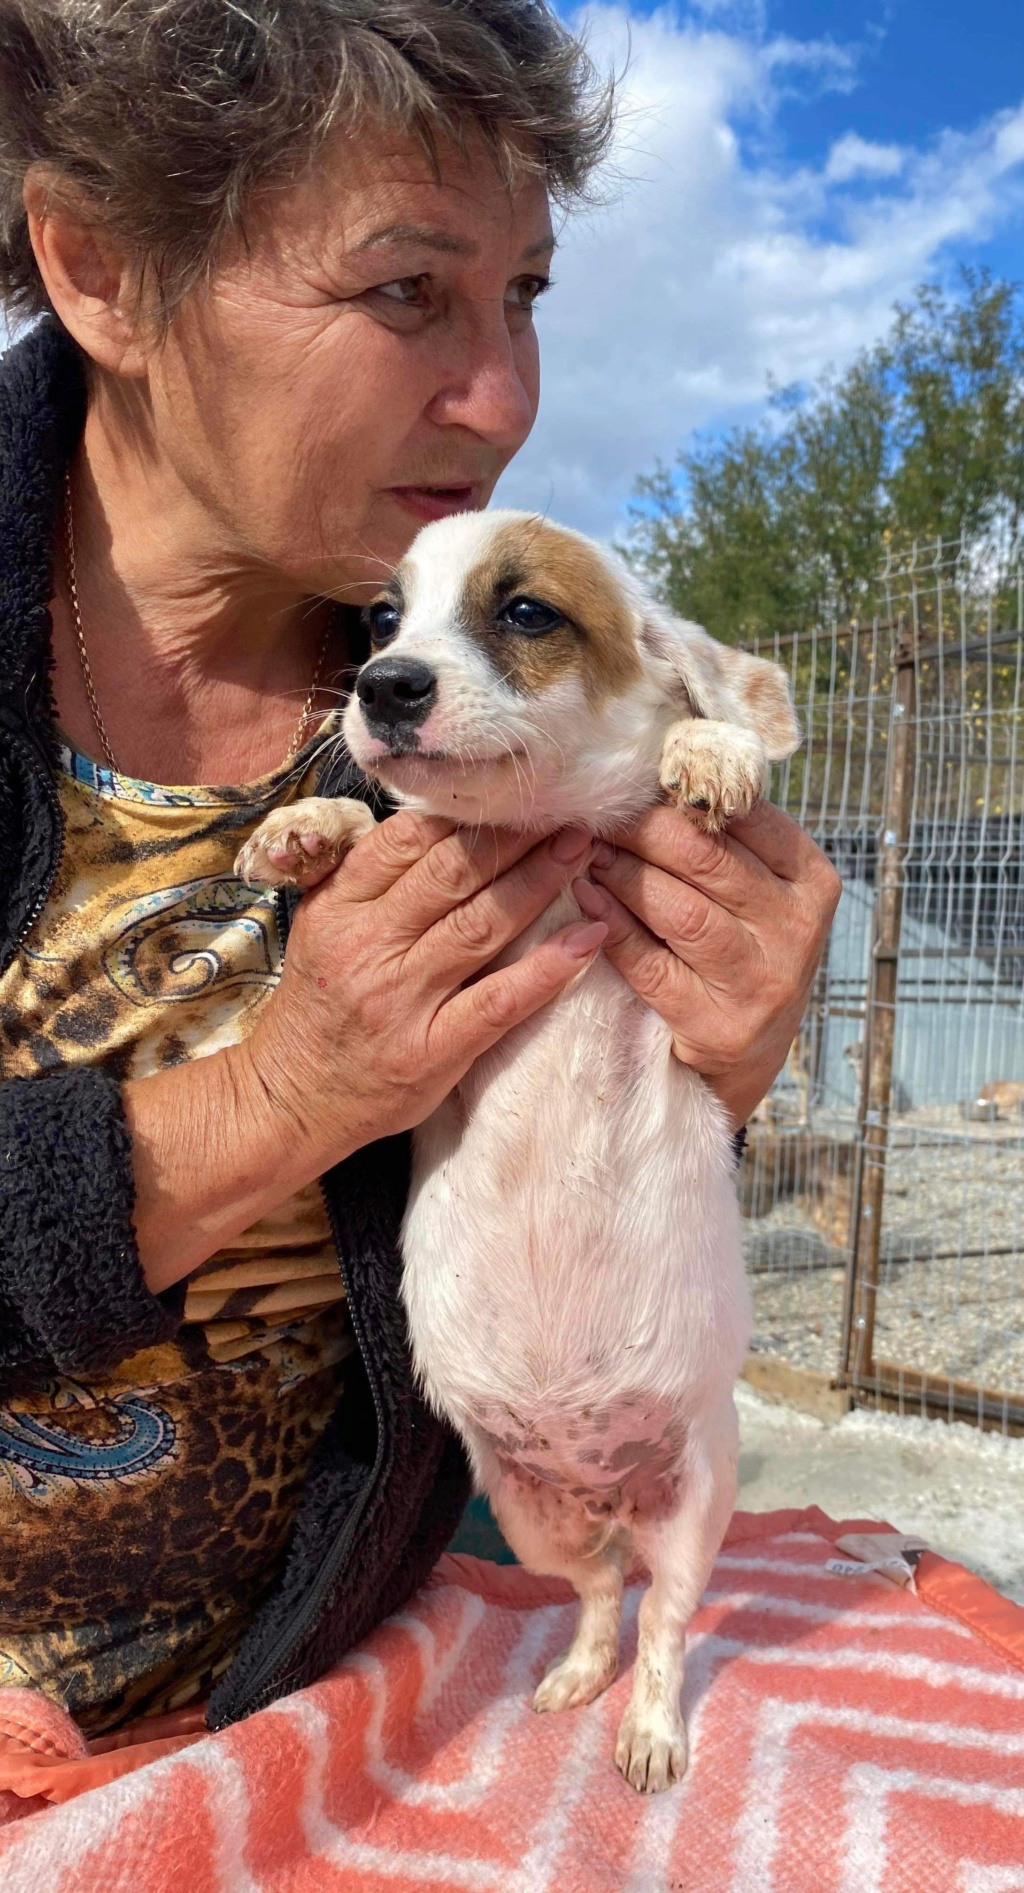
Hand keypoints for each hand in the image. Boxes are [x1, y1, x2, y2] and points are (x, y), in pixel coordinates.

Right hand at [240, 810, 605, 1169]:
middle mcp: (369, 947)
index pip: (405, 841)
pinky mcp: (433, 1051)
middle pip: (452, 875)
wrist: (293, 1097)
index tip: (509, 794)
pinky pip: (500, 1001)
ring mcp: (403, 1000)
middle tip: (563, 812)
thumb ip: (371, 879)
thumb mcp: (323, 926)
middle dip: (514, 838)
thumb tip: (438, 822)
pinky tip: (587, 937)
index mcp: (340, 907)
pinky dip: (548, 967)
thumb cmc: (319, 1004)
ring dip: (539, 882)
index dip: (464, 812)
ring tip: (581, 851)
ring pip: (481, 926)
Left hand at [572, 801, 840, 1127]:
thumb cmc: (744, 950)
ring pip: (680, 909)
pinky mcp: (720, 1025)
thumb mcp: (760, 893)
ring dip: (623, 874)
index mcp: (812, 880)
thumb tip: (658, 773)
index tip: (638, 781)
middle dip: (641, 829)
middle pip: (707, 858)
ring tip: (589, 853)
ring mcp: (762, 981)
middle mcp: (796, 928)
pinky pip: (652, 965)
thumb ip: (728, 841)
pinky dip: (613, 926)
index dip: (683, 793)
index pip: (747, 816)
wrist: (749, 1054)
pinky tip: (587, 899)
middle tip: (598, 813)